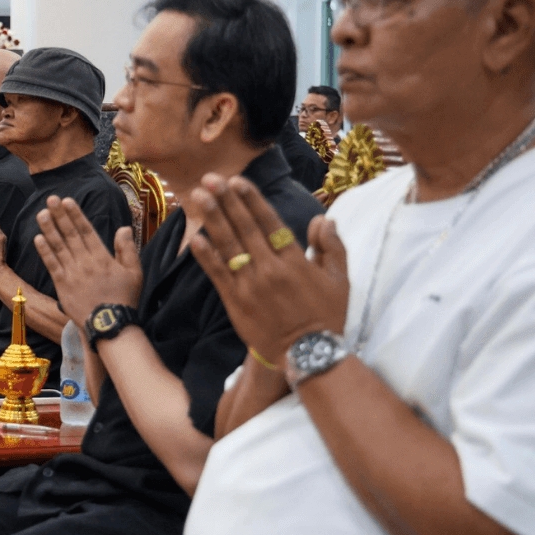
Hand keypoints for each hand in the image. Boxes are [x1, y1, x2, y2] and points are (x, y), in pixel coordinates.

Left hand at [33, 196, 140, 325]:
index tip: (67, 201)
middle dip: (59, 215)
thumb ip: (127, 249)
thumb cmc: (124, 299)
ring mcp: (72, 273)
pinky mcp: (62, 285)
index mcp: (102, 257)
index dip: (75, 215)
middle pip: (70, 234)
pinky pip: (51, 265)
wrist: (109, 325)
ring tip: (41, 214)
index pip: (86, 230)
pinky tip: (38, 238)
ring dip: (48, 229)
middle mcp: (85, 261)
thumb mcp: (134, 273)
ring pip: (58, 246)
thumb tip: (123, 228)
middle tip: (50, 199)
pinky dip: (44, 251)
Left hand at [186, 174, 348, 367]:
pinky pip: (218, 274)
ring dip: (212, 219)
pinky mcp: (236, 301)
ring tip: (199, 196)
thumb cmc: (327, 317)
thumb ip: (331, 247)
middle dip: (226, 201)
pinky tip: (194, 237)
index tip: (237, 181)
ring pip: (228, 245)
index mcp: (295, 260)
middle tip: (211, 178)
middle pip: (244, 227)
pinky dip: (206, 255)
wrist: (308, 355)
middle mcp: (270, 268)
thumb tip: (323, 218)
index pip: (269, 222)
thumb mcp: (340, 280)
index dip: (251, 200)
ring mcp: (251, 285)